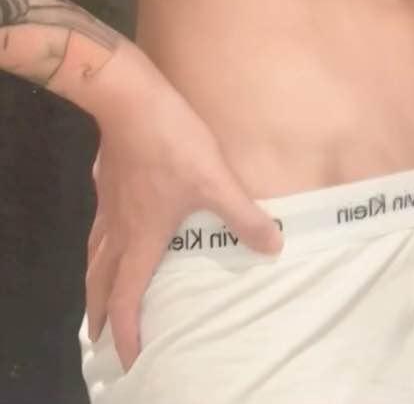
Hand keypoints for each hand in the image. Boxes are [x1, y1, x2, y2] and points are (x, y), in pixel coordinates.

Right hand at [85, 73, 282, 371]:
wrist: (131, 101)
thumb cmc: (172, 144)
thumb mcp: (215, 180)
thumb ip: (243, 215)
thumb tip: (274, 247)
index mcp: (142, 239)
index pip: (126, 298)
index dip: (126, 332)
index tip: (128, 357)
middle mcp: (119, 229)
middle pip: (99, 283)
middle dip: (99, 314)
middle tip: (100, 336)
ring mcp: (109, 204)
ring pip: (95, 253)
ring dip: (96, 280)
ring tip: (101, 290)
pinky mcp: (107, 180)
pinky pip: (99, 224)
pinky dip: (101, 241)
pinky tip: (113, 227)